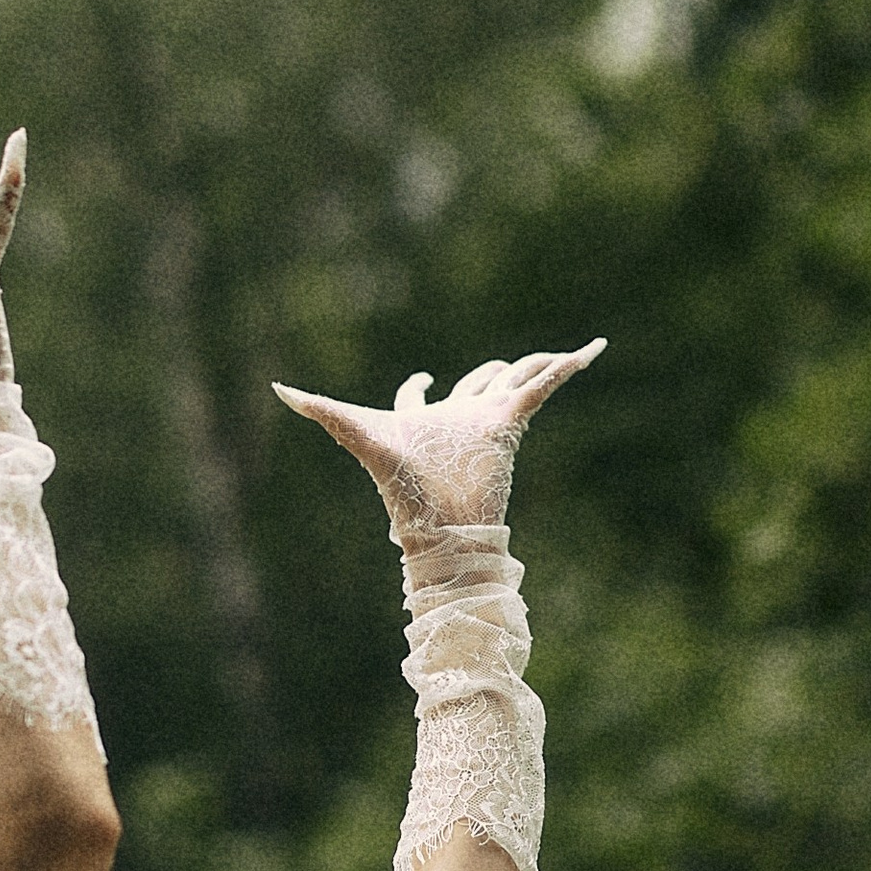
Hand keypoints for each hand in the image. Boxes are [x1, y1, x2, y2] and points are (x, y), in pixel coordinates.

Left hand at [272, 344, 604, 536]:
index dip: (418, 387)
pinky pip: (544, 385)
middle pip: (477, 384)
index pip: (419, 397)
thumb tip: (278, 388)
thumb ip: (319, 408)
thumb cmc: (398, 484)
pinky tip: (592, 348)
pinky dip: (568, 365)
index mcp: (422, 421)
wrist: (439, 523)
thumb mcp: (355, 431)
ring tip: (562, 357)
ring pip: (516, 380)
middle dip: (488, 373)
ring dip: (536, 366)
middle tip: (500, 365)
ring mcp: (487, 419)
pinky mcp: (512, 420)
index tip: (419, 378)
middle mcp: (457, 418)